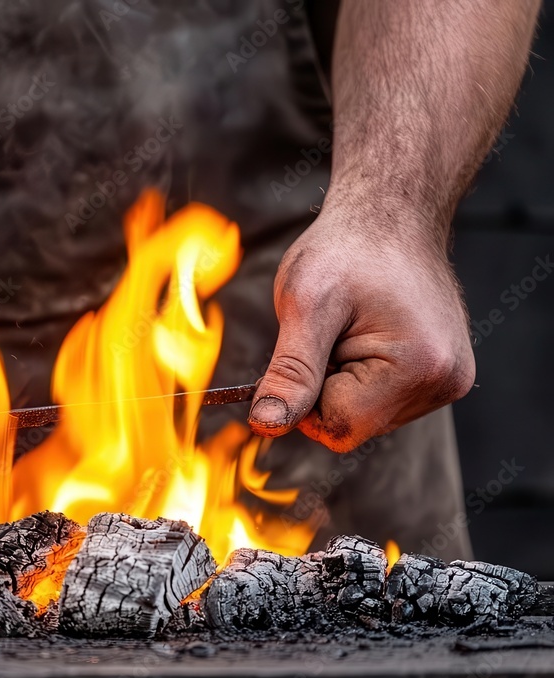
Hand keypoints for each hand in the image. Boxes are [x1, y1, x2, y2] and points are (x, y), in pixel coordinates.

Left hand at [248, 209, 475, 451]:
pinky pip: (379, 401)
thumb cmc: (346, 249)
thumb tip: (266, 425)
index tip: (307, 345)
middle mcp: (444, 383)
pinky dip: (358, 375)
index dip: (304, 396)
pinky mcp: (440, 375)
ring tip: (348, 327)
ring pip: (364, 416)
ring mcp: (447, 381)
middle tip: (328, 332)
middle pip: (352, 426)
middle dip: (323, 387)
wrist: (389, 214)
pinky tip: (364, 333)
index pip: (337, 427)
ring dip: (340, 380)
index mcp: (419, 369)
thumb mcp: (305, 306)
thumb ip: (290, 372)